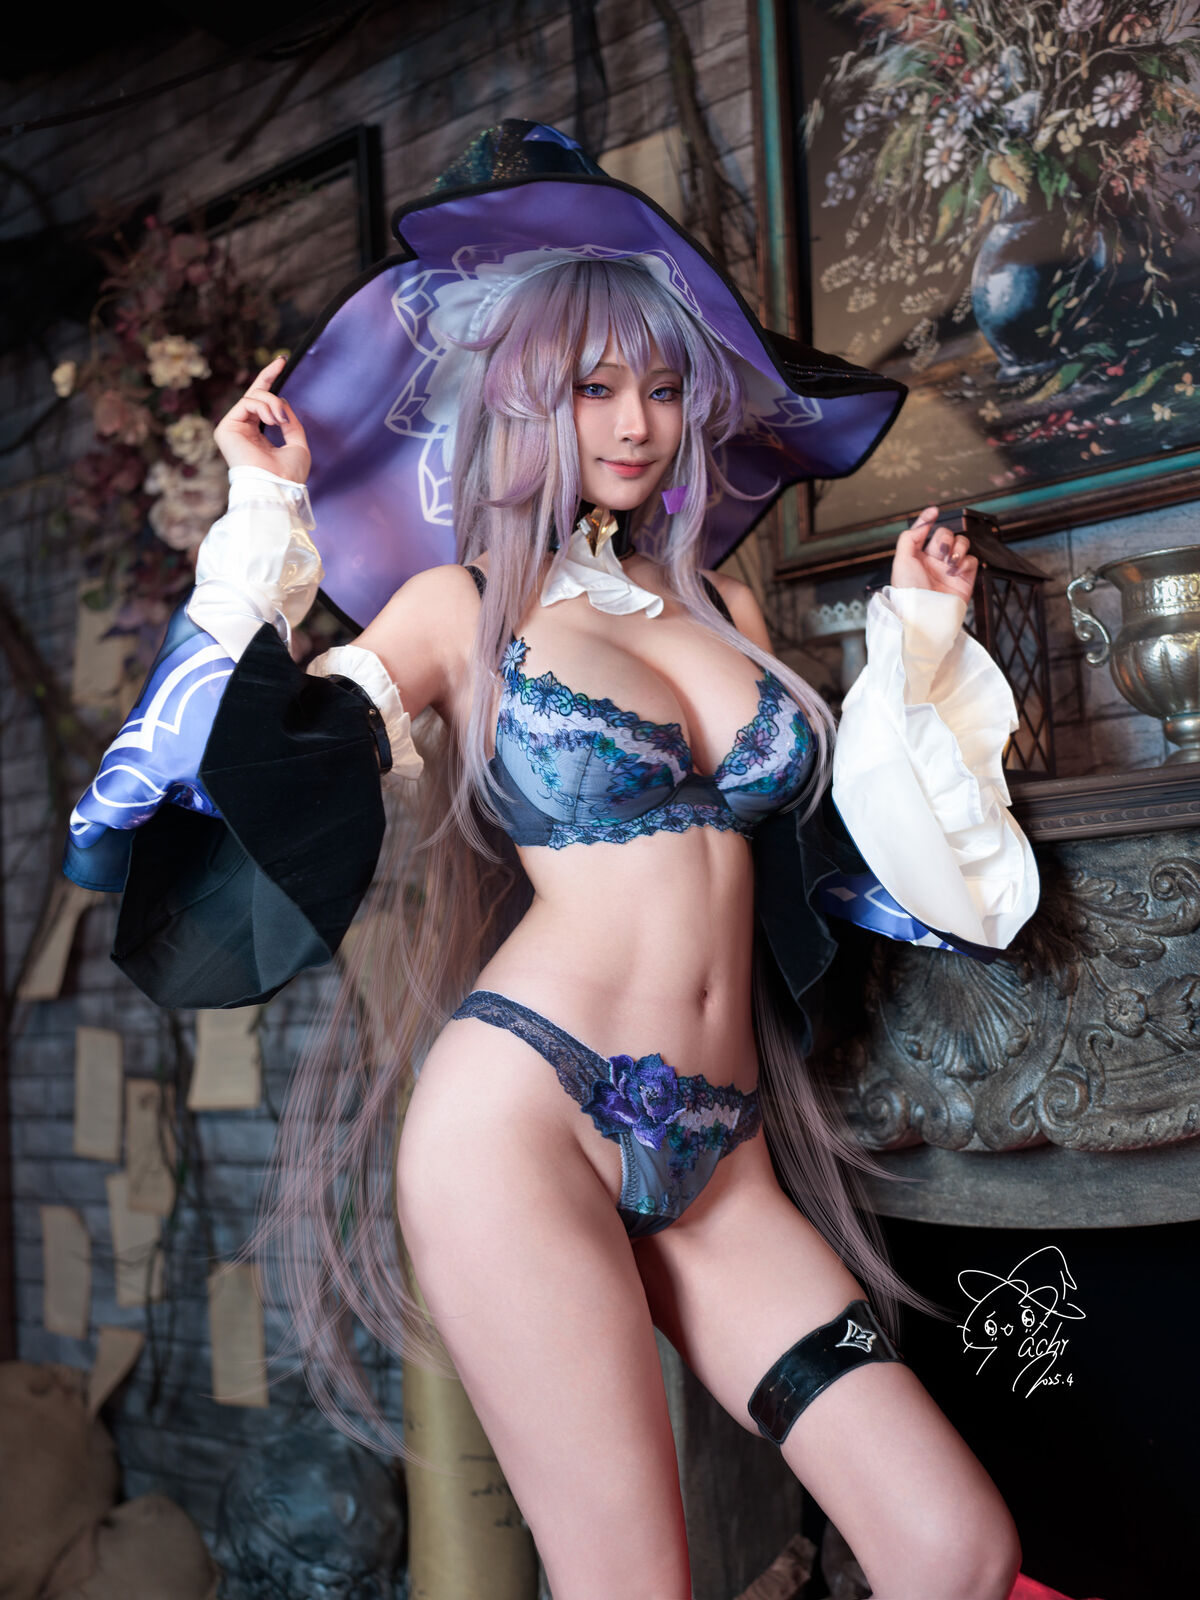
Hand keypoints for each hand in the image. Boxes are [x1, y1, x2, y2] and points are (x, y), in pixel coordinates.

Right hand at [213, 356, 309, 482]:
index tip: (280, 361)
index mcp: (258, 437)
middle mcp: (243, 432)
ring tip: (279, 420)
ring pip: (253, 397)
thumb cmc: (289, 475)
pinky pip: (247, 402)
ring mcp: (233, 429)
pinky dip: (264, 406)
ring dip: (272, 403)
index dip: (269, 380)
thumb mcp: (297, 444)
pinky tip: (272, 420)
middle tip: (281, 366)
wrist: (278, 488)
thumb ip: (290, 423)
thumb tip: (283, 403)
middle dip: (269, 378)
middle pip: (254, 394)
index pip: (262, 404)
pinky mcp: (226, 428)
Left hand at [890, 506, 977, 602]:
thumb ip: (909, 537)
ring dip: (957, 549)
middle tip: (940, 552)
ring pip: (961, 544)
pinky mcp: (965, 577)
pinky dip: (965, 563)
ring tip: (949, 563)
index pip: (924, 531)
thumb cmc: (909, 592)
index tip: (933, 511)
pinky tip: (956, 572)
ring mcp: (950, 568)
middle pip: (946, 535)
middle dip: (944, 539)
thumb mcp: (901, 561)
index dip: (928, 519)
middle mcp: (933, 560)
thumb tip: (923, 524)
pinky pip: (971, 560)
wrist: (926, 614)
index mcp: (916, 556)